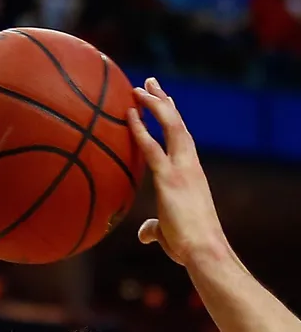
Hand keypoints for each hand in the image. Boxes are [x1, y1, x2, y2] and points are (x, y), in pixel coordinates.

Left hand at [128, 77, 231, 269]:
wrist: (203, 249)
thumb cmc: (188, 244)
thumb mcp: (168, 232)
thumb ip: (154, 228)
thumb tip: (144, 233)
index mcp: (190, 171)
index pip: (181, 137)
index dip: (171, 117)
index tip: (162, 100)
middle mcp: (189, 164)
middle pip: (177, 124)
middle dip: (162, 101)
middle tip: (148, 82)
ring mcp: (181, 168)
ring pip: (171, 127)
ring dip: (155, 104)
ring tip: (139, 87)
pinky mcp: (170, 179)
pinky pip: (153, 148)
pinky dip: (141, 129)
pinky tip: (129, 114)